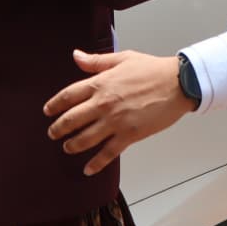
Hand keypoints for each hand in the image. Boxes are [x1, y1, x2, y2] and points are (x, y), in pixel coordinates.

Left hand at [44, 50, 193, 175]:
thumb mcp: (123, 58)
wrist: (178, 83)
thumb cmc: (153, 69)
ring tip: (67, 148)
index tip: (48, 111)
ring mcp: (115, 121)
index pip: (68, 96)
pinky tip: (88, 169)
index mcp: (100, 83)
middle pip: (71, 120)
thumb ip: (97, 61)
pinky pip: (107, 153)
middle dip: (58, 129)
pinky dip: (95, 163)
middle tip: (53, 133)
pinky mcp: (129, 135)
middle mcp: (103, 104)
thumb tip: (76, 56)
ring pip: (85, 139)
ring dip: (72, 145)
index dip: (54, 105)